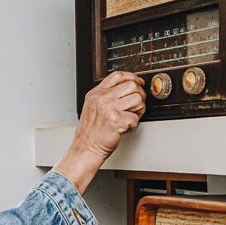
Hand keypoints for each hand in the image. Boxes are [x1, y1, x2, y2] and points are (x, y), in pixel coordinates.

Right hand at [52, 71, 145, 193]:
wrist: (86, 148)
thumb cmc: (90, 132)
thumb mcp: (92, 106)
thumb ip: (105, 96)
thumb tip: (125, 89)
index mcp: (96, 93)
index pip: (117, 76)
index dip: (132, 77)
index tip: (138, 82)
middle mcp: (103, 98)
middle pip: (131, 85)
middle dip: (139, 94)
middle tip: (138, 104)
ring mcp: (110, 109)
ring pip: (137, 99)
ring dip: (139, 109)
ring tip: (131, 116)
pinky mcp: (118, 121)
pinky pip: (136, 117)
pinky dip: (134, 124)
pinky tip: (126, 127)